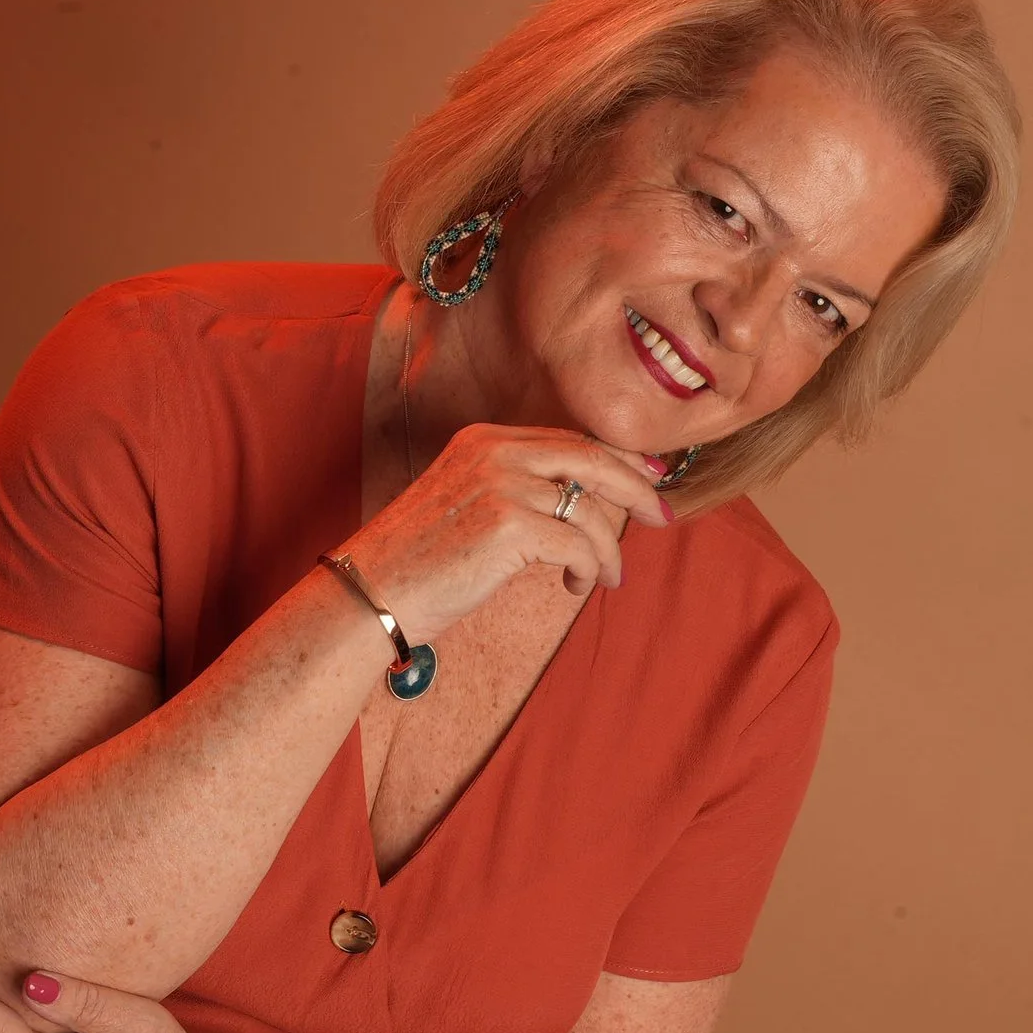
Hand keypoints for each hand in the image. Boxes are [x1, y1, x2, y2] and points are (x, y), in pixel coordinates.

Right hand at [339, 424, 675, 641]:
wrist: (370, 593)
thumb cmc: (417, 564)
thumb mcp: (467, 505)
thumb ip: (516, 491)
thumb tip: (583, 505)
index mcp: (484, 439)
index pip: (569, 439)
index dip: (616, 459)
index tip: (647, 479)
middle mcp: (494, 450)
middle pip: (592, 458)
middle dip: (636, 488)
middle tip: (661, 516)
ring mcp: (501, 484)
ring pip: (590, 509)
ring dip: (607, 548)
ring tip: (603, 578)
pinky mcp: (508, 524)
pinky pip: (578, 544)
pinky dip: (589, 568)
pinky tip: (575, 586)